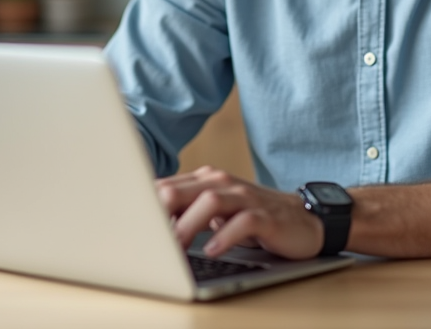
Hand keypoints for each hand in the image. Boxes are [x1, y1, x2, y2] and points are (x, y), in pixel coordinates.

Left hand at [155, 166, 323, 259]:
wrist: (304, 220)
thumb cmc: (252, 219)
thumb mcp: (215, 214)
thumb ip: (185, 213)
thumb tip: (145, 227)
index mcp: (205, 181)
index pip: (165, 187)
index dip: (142, 208)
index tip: (127, 229)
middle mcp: (223, 183)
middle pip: (181, 190)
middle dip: (158, 215)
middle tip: (144, 240)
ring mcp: (245, 197)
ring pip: (209, 201)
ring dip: (187, 225)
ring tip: (173, 248)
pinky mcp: (266, 215)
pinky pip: (243, 222)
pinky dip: (224, 236)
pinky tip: (212, 250)